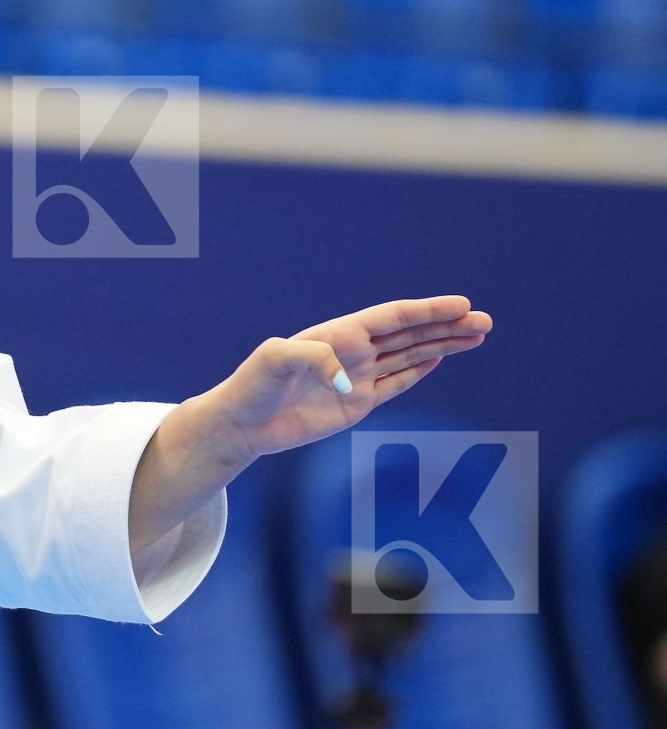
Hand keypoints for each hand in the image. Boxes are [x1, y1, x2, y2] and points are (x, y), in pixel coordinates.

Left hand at [206, 295, 493, 460]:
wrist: (243, 423)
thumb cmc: (252, 386)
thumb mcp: (275, 361)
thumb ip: (312, 359)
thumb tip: (351, 382)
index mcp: (338, 334)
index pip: (392, 317)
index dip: (427, 311)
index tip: (461, 305)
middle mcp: (352, 351)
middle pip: (410, 333)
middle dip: (447, 326)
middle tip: (485, 322)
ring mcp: (358, 377)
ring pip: (410, 355)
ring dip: (443, 345)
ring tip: (478, 336)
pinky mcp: (358, 404)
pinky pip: (397, 382)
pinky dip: (420, 369)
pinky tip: (442, 358)